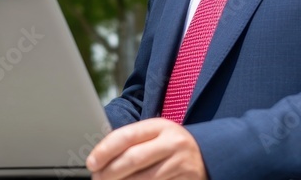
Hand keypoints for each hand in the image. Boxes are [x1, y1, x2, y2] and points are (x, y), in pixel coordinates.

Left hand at [86, 118, 206, 179]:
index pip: (127, 136)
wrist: (209, 155)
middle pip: (134, 159)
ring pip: (144, 179)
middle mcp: (172, 143)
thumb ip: (133, 141)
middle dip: (110, 172)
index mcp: (160, 126)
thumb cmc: (172, 145)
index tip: (91, 162)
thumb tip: (100, 156)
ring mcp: (181, 164)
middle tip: (97, 179)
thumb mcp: (156, 134)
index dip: (105, 150)